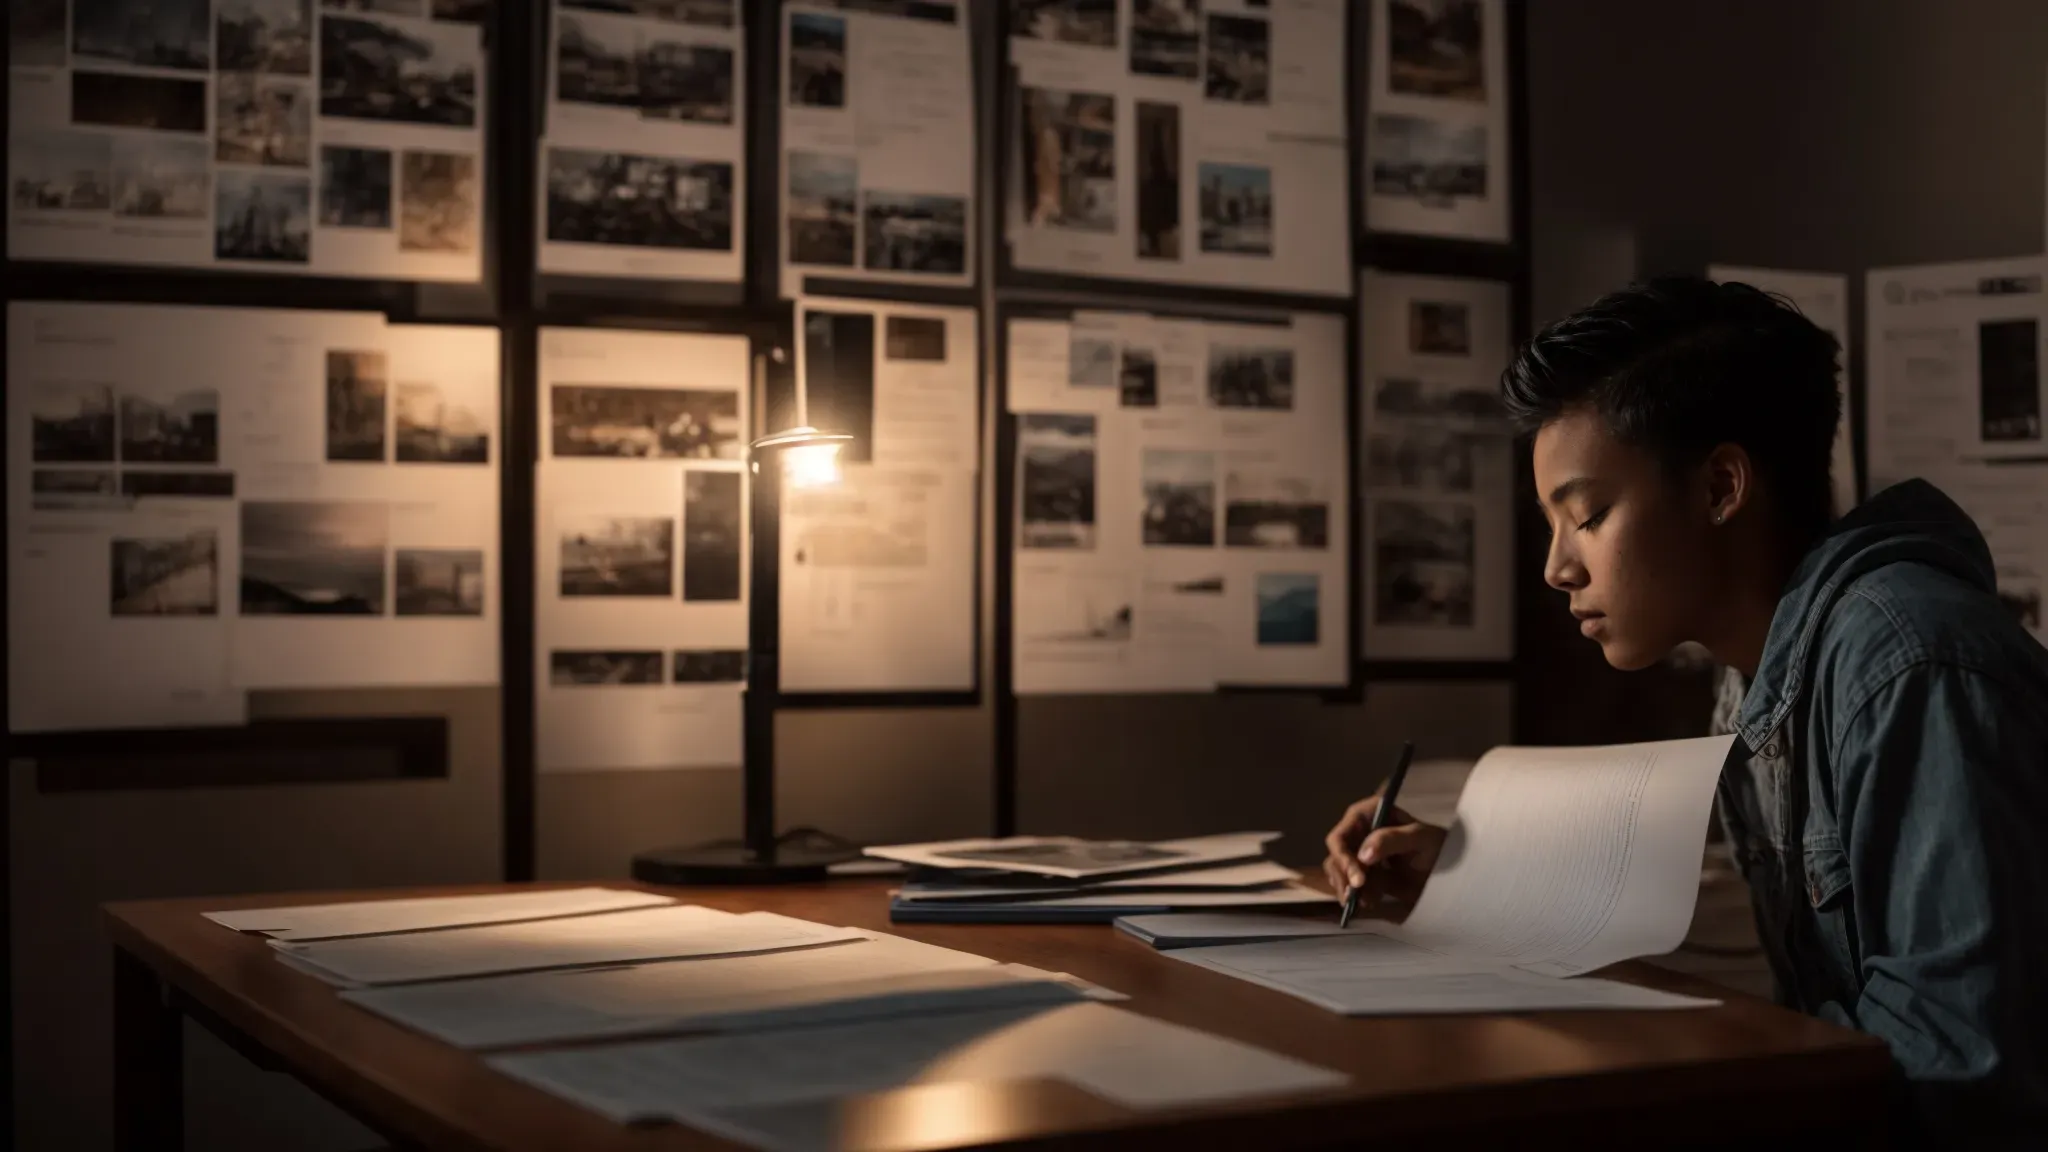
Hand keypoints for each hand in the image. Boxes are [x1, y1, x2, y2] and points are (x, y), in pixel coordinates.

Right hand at [1321, 796, 1447, 916]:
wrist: (1452, 871)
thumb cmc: (1440, 846)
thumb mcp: (1422, 839)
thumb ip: (1393, 840)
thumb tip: (1363, 854)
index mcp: (1370, 814)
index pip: (1342, 833)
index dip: (1343, 855)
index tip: (1357, 878)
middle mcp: (1360, 831)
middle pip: (1336, 854)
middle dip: (1343, 876)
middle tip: (1355, 896)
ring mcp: (1361, 853)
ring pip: (1338, 871)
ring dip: (1346, 888)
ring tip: (1364, 902)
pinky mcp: (1366, 874)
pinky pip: (1350, 885)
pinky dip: (1355, 896)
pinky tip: (1369, 902)